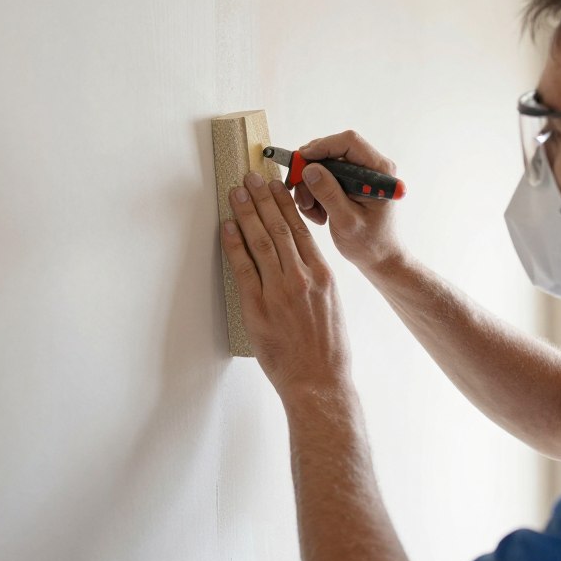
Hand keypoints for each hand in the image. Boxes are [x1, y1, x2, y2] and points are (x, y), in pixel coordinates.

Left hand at [220, 172, 351, 399]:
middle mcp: (302, 277)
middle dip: (263, 199)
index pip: (301, 229)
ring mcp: (279, 292)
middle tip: (250, 178)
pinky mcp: (259, 308)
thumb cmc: (328, 350)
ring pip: (261, 242)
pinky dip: (234, 245)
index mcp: (323, 275)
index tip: (276, 185)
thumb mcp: (332, 306)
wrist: (320, 382)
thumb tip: (301, 262)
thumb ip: (316, 280)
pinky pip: (243, 269)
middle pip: (279, 228)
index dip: (285, 203)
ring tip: (237, 193)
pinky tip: (228, 227)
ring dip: (247, 214)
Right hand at [292, 130, 404, 274]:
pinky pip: (324, 177)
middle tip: (297, 190)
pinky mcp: (350, 183)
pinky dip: (314, 193)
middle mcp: (371, 167)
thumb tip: (310, 169)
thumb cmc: (369, 243)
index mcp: (379, 171)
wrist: (379, 258)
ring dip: (310, 186)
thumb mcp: (346, 221)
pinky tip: (318, 212)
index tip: (300, 160)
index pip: (349, 142)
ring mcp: (360, 175)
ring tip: (311, 210)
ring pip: (324, 166)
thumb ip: (329, 194)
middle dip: (310, 171)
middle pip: (332, 152)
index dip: (322, 146)